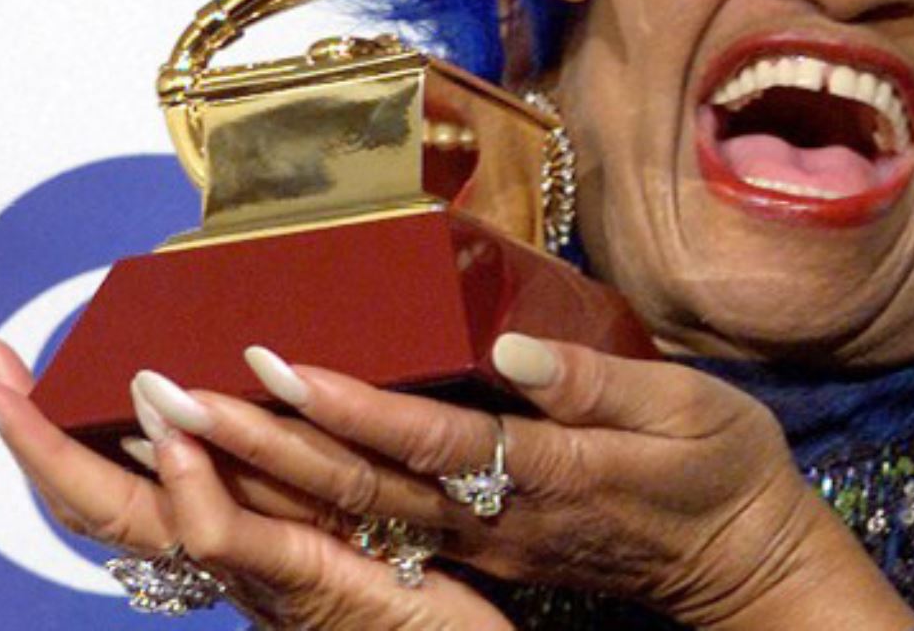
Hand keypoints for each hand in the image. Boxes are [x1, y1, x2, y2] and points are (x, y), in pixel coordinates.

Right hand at [0, 304, 514, 629]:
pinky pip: (247, 537)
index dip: (57, 440)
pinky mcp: (321, 583)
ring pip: (166, 515)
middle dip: (41, 442)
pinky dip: (200, 490)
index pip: (124, 486)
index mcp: (245, 531)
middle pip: (111, 505)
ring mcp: (271, 576)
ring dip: (118, 446)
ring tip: (74, 383)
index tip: (5, 377)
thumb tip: (264, 372)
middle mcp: (240, 557)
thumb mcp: (359, 506)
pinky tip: (180, 434)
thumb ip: (308, 451)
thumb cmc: (429, 584)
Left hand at [146, 334, 913, 628]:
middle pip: (357, 490)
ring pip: (351, 518)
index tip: (271, 365)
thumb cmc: (726, 476)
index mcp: (545, 477)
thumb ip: (599, 384)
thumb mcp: (692, 414)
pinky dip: (301, 504)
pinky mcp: (480, 548)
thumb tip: (514, 350)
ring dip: (261, 476)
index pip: (424, 443)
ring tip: (181, 428)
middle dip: (259, 445)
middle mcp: (495, 520)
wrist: (742, 562)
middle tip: (171, 396)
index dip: (344, 407)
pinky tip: (252, 474)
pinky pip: (372, 533)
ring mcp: (481, 543)